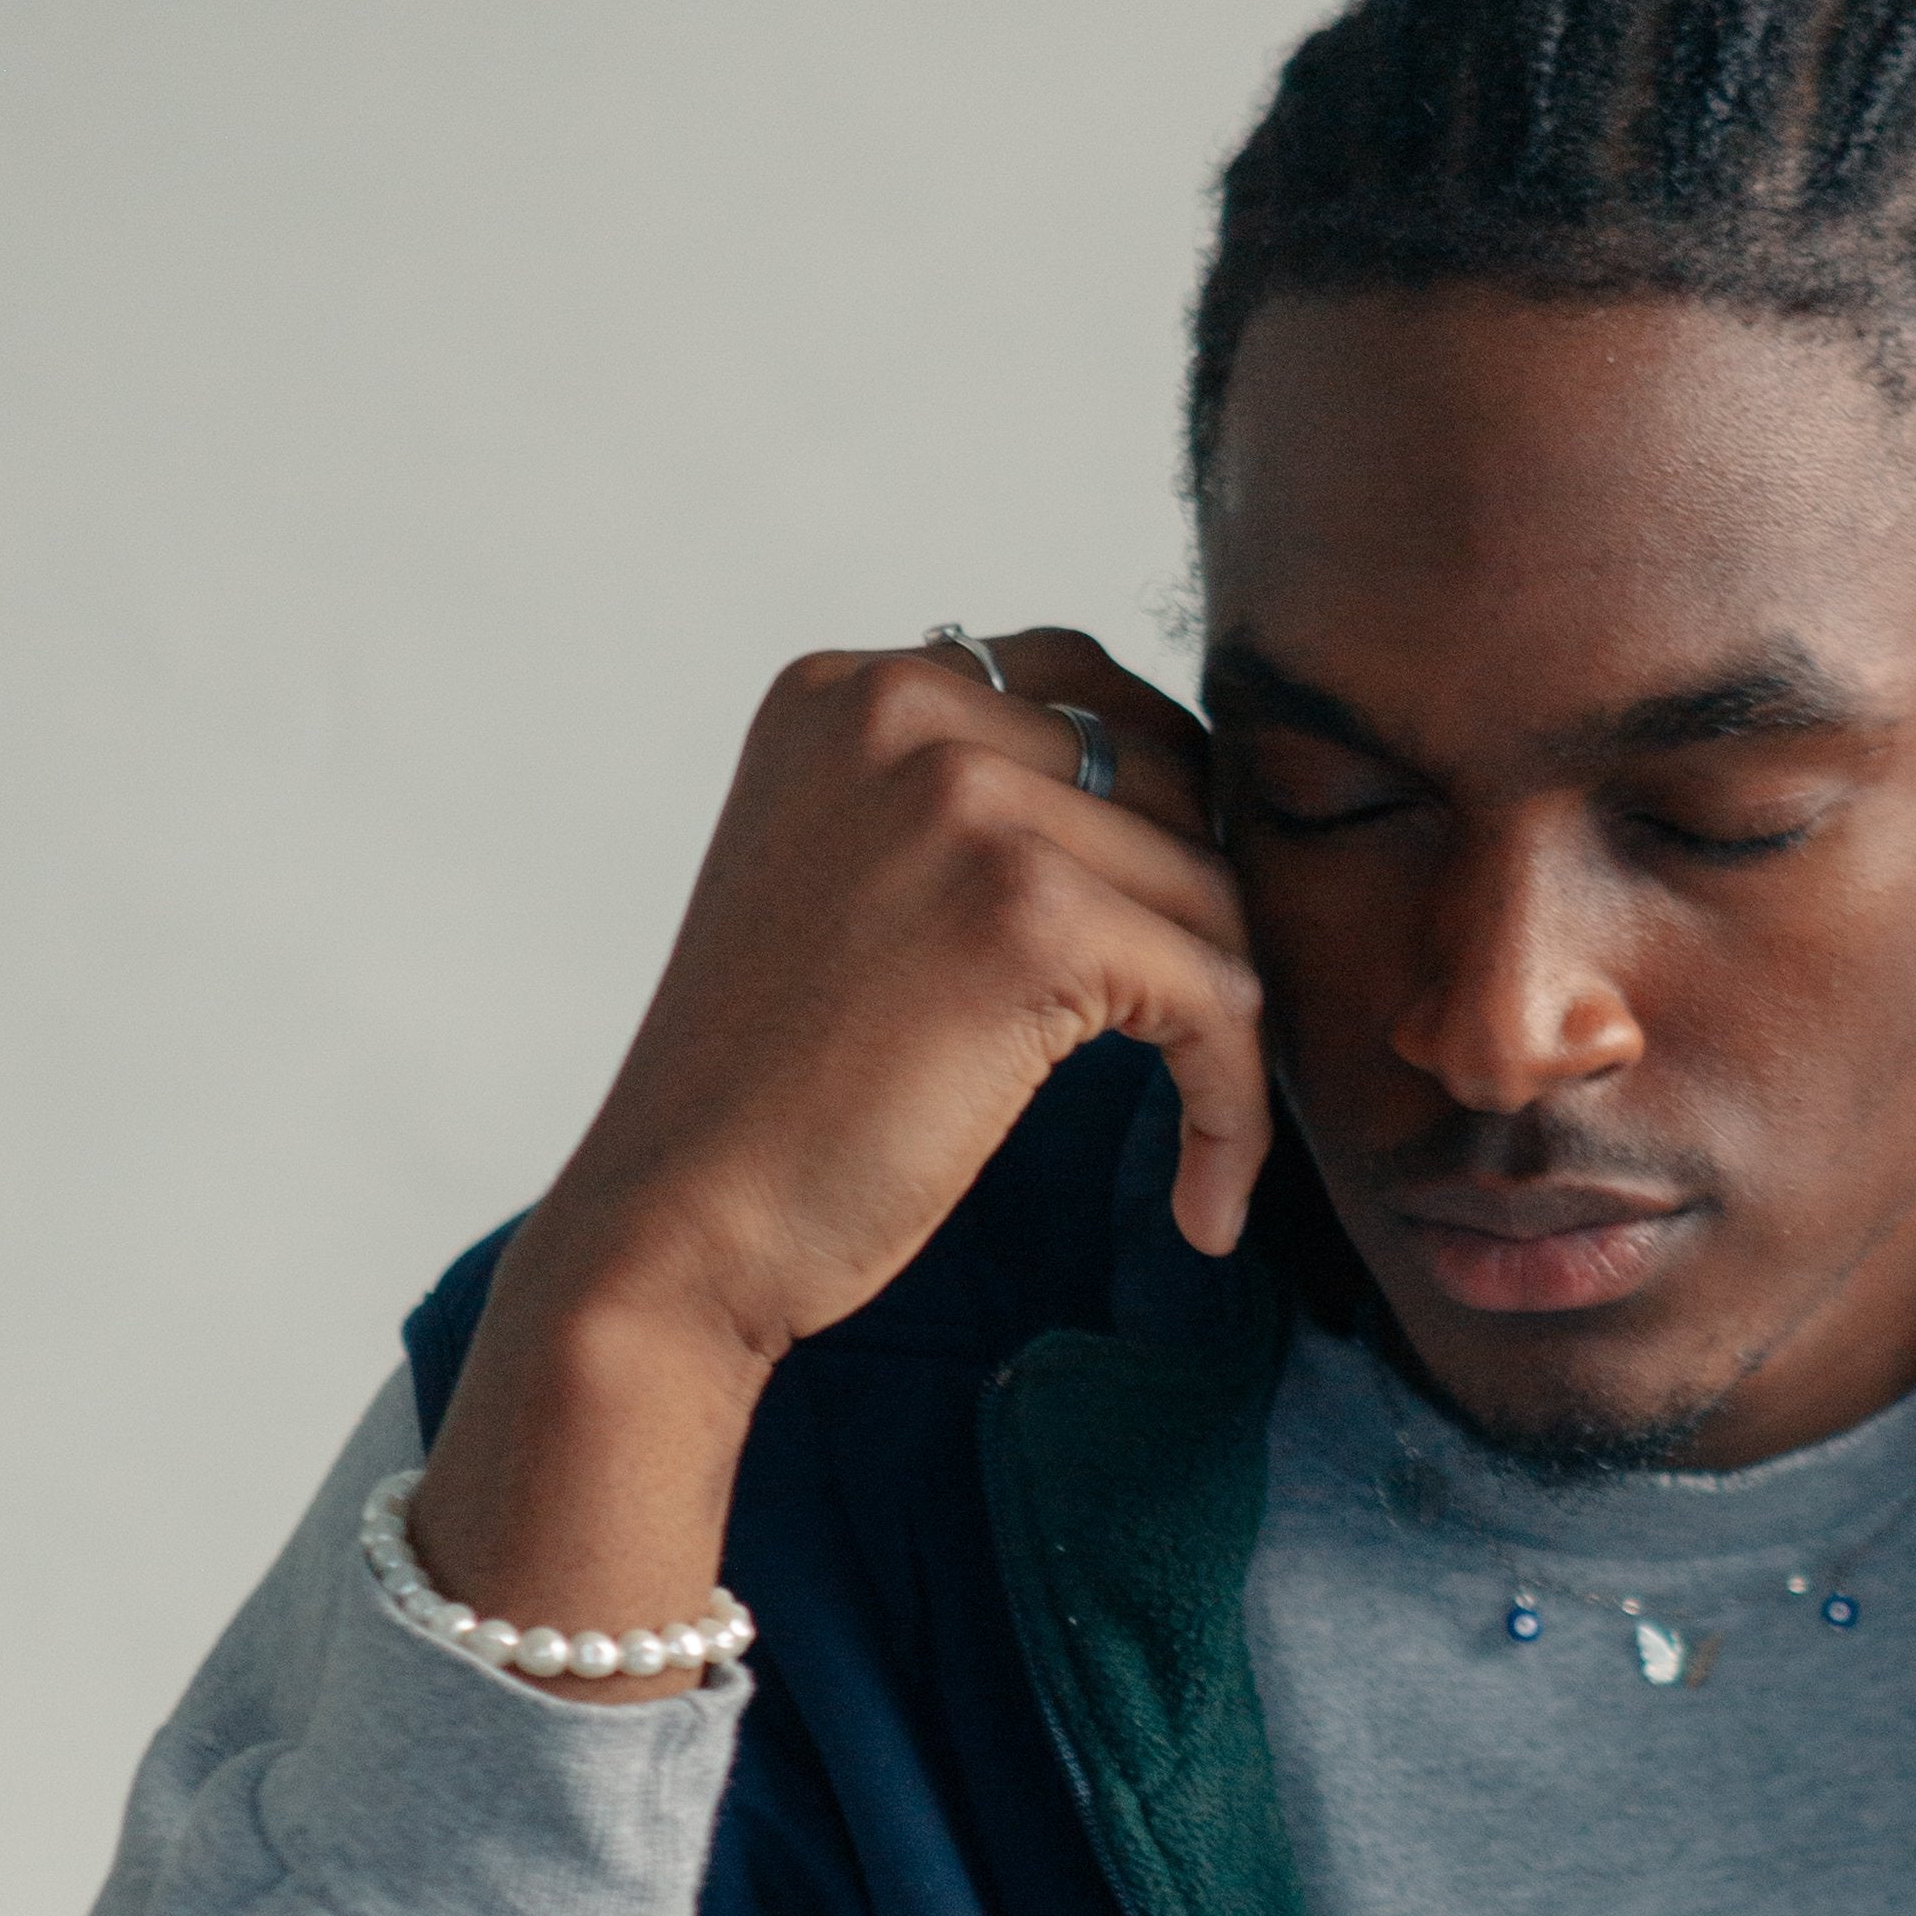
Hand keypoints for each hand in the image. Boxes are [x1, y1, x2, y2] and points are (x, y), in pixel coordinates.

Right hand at [507, 629, 1261, 1356]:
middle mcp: (902, 711)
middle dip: (1194, 915)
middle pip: (1167, 777)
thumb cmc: (774, 1089)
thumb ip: (972, 798)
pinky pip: (1221, 991)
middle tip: (1190, 1041)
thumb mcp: (848, 874)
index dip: (1153, 808)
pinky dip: (1234, 1106)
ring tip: (1202, 1136)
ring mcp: (966, 802)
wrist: (680, 1229)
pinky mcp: (1033, 914)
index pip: (1084, 686)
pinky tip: (1207, 1204)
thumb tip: (1185, 786)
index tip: (1157, 934)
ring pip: (1208, 886)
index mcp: (849, 688)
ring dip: (1224, 1022)